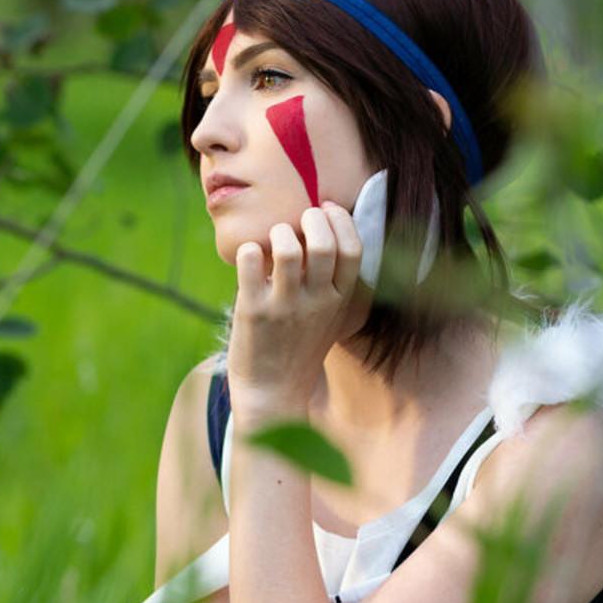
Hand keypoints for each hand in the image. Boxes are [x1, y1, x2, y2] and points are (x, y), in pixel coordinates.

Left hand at [226, 202, 362, 429]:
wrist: (274, 392)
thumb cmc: (302, 346)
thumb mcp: (334, 318)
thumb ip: (339, 282)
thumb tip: (334, 230)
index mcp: (340, 300)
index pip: (353, 249)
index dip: (340, 220)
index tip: (325, 210)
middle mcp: (317, 302)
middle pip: (323, 244)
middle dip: (310, 219)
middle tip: (298, 223)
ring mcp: (285, 307)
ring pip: (287, 249)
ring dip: (279, 233)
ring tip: (274, 241)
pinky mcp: (253, 311)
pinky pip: (251, 262)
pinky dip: (249, 250)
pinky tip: (251, 258)